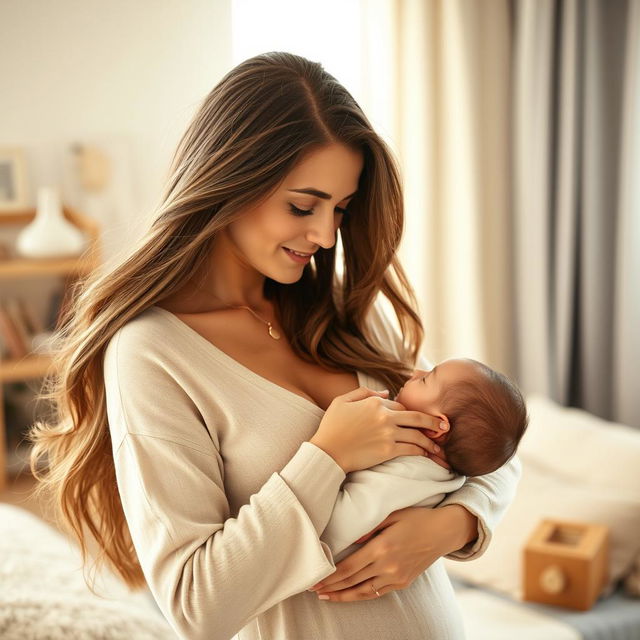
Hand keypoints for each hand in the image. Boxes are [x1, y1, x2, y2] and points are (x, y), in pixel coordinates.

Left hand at [308, 505, 477, 601]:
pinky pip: (377, 593)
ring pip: (363, 592)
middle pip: (352, 581)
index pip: (349, 567)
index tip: (316, 579)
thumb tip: (350, 538)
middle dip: (331, 587)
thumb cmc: (416, 517)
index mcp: (382, 547)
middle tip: (312, 590)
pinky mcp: (402, 582)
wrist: (443, 531)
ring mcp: (396, 577)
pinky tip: (349, 595)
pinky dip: (361, 595)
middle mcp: (388, 565)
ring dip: (343, 596)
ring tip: (326, 597)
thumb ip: (369, 526)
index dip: (331, 576)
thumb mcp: (392, 514)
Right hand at [310, 387, 442, 473]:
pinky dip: (422, 451)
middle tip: (445, 425)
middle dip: (433, 421)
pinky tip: (428, 454)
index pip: (399, 405)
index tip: (418, 420)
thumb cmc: (332, 426)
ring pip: (417, 435)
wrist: (327, 452)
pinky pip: (411, 449)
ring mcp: (387, 434)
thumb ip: (363, 392)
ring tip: (439, 446)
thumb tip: (385, 393)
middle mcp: (384, 416)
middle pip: (416, 417)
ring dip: (431, 440)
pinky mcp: (387, 451)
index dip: (408, 413)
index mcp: (374, 403)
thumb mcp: (342, 401)